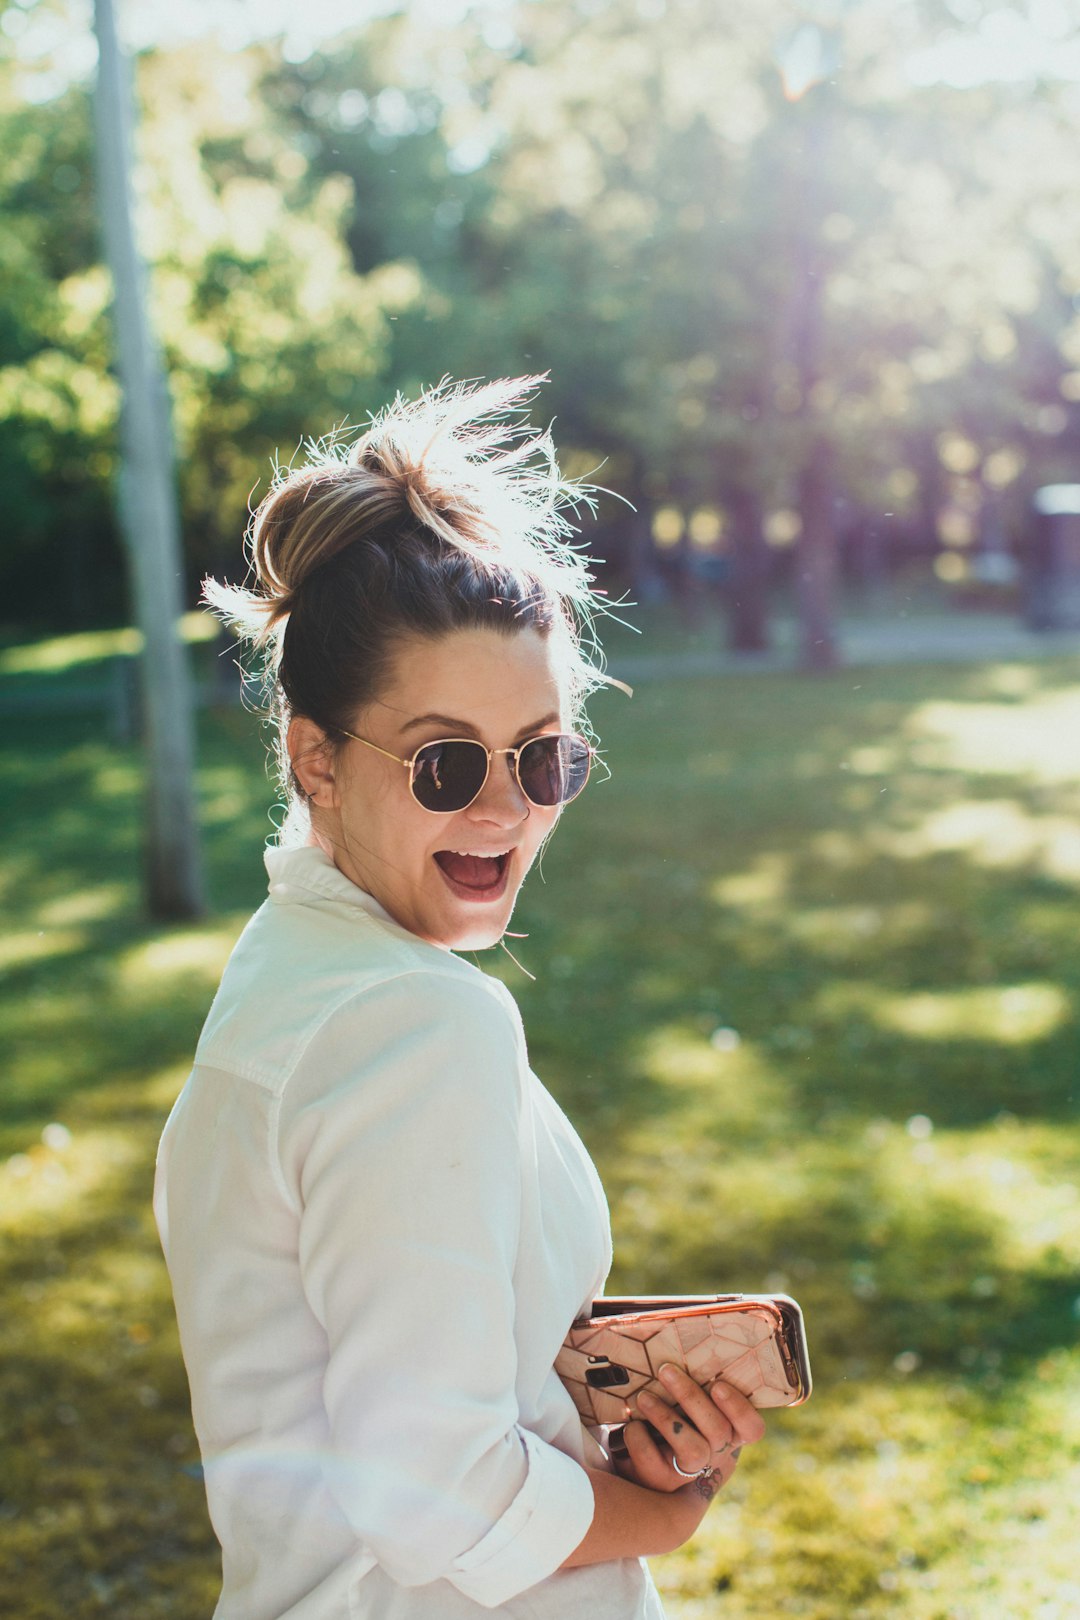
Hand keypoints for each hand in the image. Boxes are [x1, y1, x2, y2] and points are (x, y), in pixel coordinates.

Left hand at [608, 1363, 765, 1499]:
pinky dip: (639, 1437)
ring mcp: (689, 1472)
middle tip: (666, 1370)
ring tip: (643, 1397)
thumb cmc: (669, 1417)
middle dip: (691, 1397)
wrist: (639, 1455)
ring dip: (666, 1418)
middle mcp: (715, 1455)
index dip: (740, 1409)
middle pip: (717, 1431)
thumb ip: (696, 1389)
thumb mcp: (686, 1405)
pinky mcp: (661, 1481)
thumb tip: (685, 1351)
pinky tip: (631, 1425)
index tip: (718, 1385)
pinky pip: (653, 1460)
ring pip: (693, 1450)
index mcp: (728, 1433)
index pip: (752, 1429)